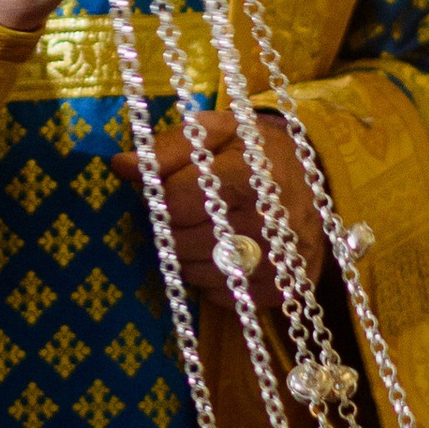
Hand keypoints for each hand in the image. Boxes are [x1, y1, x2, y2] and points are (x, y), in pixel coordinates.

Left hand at [124, 111, 324, 309]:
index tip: (172, 186)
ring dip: (190, 255)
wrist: (307, 180)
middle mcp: (270, 223)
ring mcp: (280, 261)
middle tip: (188, 210)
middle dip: (174, 227)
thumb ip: (168, 148)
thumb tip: (121, 166)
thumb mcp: (216, 132)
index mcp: (254, 175)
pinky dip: (213, 279)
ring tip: (207, 230)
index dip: (163, 196)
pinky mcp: (282, 290)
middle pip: (184, 242)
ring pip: (198, 273)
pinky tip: (226, 253)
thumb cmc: (253, 150)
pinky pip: (221, 295)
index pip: (176, 202)